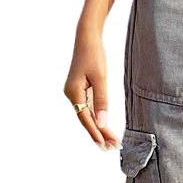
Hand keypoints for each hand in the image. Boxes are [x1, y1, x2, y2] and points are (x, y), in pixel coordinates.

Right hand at [64, 28, 122, 151]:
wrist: (88, 36)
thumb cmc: (94, 53)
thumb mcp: (101, 76)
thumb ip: (101, 99)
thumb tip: (101, 122)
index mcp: (73, 93)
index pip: (85, 118)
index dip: (95, 132)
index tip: (105, 144)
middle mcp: (71, 95)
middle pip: (85, 119)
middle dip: (98, 133)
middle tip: (111, 147)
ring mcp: (75, 92)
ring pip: (87, 114)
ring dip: (98, 127)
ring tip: (110, 140)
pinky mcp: (80, 89)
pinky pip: (88, 107)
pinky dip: (97, 116)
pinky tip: (104, 125)